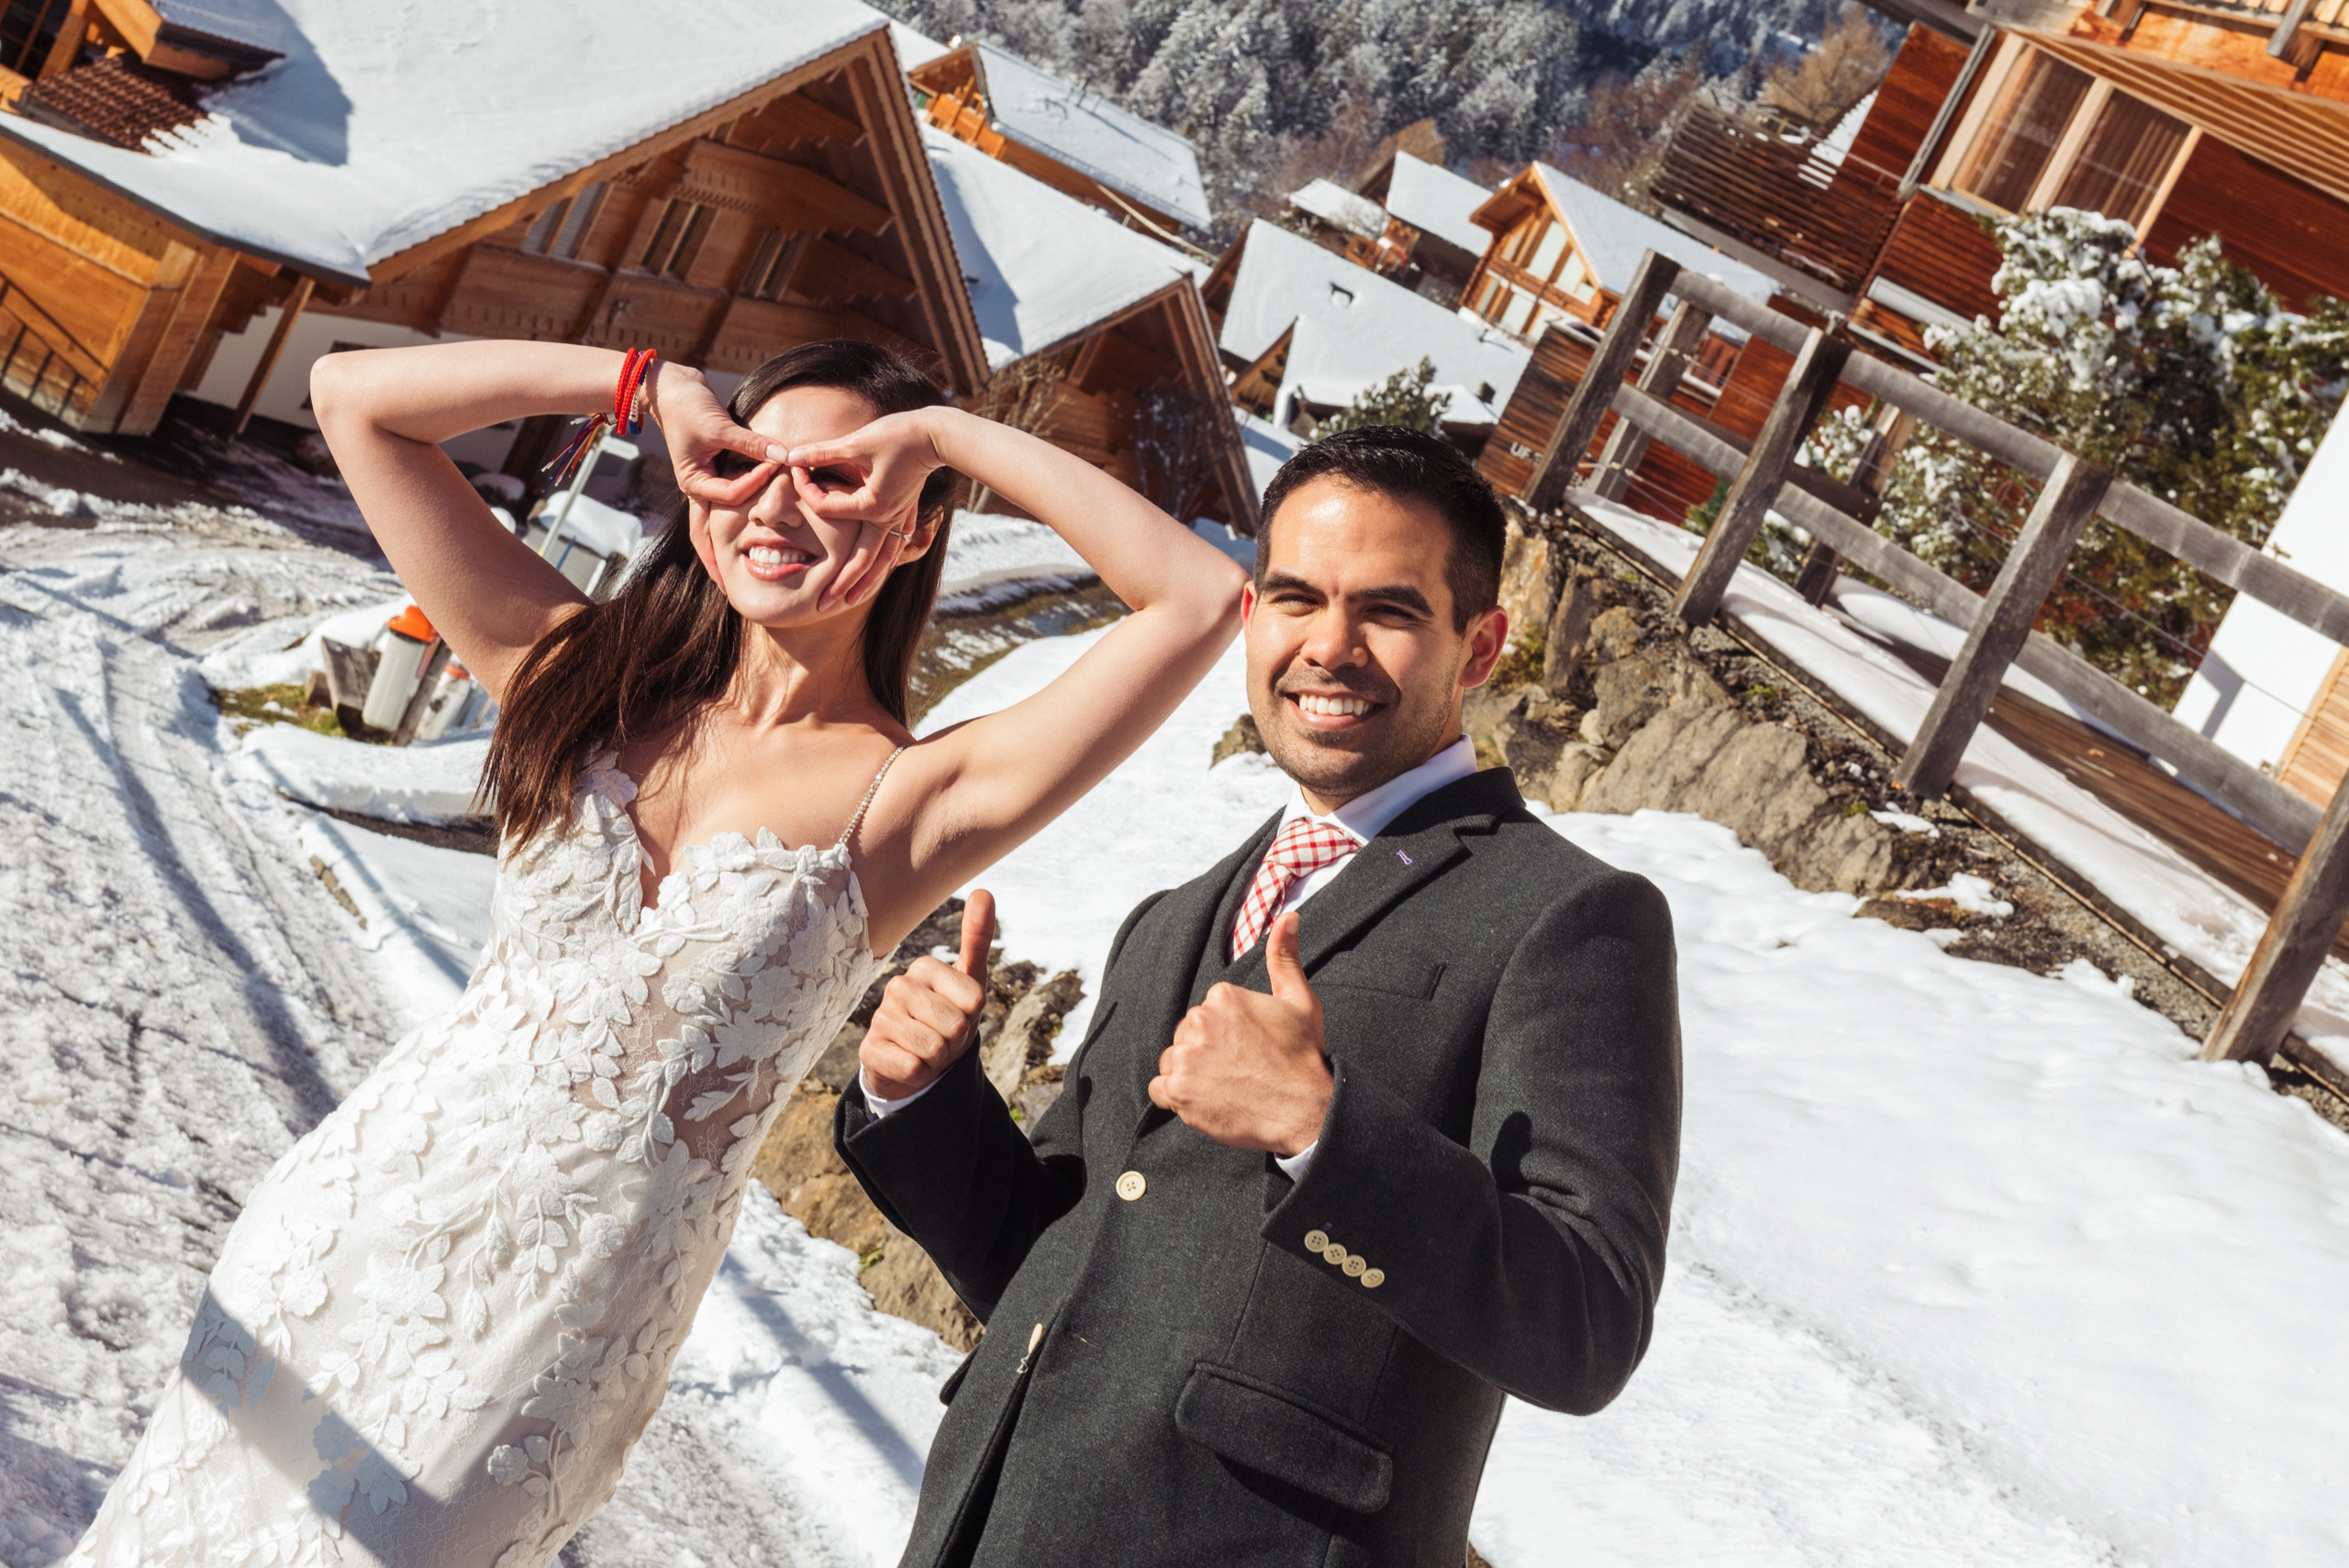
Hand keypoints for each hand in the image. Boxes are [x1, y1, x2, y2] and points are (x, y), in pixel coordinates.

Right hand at [646, 360, 782, 508]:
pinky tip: (772, 469)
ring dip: (758, 488)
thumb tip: (784, 456)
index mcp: (693, 483)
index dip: (756, 481)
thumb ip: (751, 443)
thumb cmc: (687, 407)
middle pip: (735, 503)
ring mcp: (710, 475)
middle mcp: (701, 485)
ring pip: (740, 493)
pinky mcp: (720, 464)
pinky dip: (755, 474)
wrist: (674, 387)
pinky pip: (740, 477)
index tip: (776, 463)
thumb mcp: (719, 427)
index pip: (732, 494)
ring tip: (780, 484)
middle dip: (756, 499)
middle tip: (782, 490)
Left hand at [784, 408, 948, 610]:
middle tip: (821, 606)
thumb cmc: (898, 435)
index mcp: (872, 506)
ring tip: (850, 602)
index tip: (795, 472)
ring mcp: (898, 519)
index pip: (829, 509)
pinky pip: (894, 548)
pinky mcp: (905, 513)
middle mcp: (886, 520)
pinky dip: (883, 564)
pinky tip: (876, 572)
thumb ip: (823, 452)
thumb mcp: (857, 442)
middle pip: (861, 562)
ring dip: (866, 583)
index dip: (807, 491)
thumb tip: (792, 456)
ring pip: (881, 561)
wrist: (936, 434)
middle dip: (841, 585)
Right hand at [860, 890, 994, 1102]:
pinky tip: (909, 1063)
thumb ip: (977, 939)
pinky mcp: (868, 1049)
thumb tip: (983, 891)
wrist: (915, 1062)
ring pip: (934, 1048)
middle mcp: (898, 986)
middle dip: (956, 1040)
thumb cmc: (946, 1017)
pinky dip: (919, 1073)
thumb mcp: (970, 982)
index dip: (973, 1017)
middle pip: (955, 1025)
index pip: (975, 1000)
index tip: (958, 1015)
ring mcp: (880, 1017)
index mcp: (924, 967)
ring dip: (938, 1058)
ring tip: (926, 1050)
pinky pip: (913, 1068)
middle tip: (942, 1036)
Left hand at [1150, 913, 1331, 1155]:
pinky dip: (1176, 1097)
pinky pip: (1159, 1089)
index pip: (1206, 1014)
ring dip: (1189, 1075)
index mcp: (1222, 996)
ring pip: (1172, 1061)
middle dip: (1205, 1052)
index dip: (1226, 1034)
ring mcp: (1186, 1057)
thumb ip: (1284, 957)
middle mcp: (1199, 1021)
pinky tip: (1205, 1100)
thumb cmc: (1303, 1057)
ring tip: (1224, 1087)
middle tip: (1238, 1071)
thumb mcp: (1299, 1000)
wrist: (1305, 1110)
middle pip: (1186, 1036)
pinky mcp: (1178, 1090)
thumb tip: (1288, 917)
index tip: (1248, 1049)